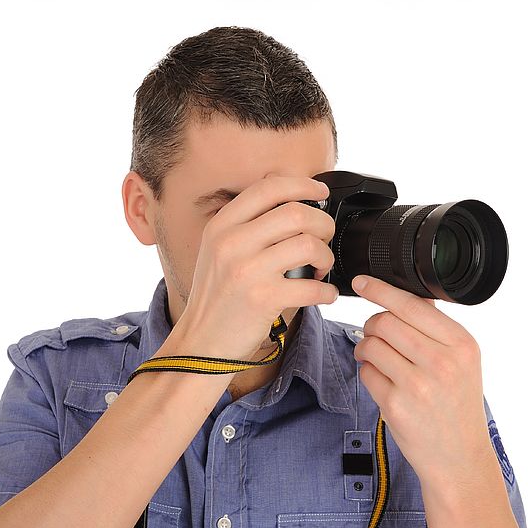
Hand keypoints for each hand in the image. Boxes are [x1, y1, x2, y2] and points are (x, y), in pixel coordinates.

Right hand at [167, 173, 338, 360]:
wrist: (201, 342)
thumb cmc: (217, 297)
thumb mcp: (218, 250)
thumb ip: (246, 224)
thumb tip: (291, 201)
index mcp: (222, 225)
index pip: (268, 188)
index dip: (302, 184)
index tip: (320, 192)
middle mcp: (231, 243)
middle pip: (295, 212)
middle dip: (322, 224)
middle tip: (325, 238)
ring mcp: (246, 270)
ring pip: (307, 245)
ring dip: (325, 256)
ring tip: (320, 268)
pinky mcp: (262, 299)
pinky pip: (311, 287)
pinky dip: (326, 291)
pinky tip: (323, 294)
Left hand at [350, 274, 491, 484]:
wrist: (459, 458)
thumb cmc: (458, 406)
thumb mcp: (463, 363)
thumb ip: (438, 329)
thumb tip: (410, 295)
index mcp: (462, 344)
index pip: (412, 305)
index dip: (381, 289)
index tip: (363, 282)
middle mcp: (442, 362)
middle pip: (385, 321)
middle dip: (372, 324)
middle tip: (375, 334)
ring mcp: (418, 385)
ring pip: (371, 344)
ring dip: (366, 347)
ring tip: (376, 358)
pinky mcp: (396, 405)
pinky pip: (366, 372)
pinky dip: (368, 372)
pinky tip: (383, 381)